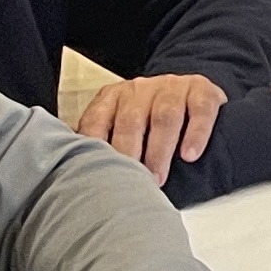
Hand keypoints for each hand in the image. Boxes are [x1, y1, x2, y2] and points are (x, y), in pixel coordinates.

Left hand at [73, 70, 224, 177]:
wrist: (192, 91)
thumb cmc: (150, 119)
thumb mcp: (120, 123)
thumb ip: (100, 141)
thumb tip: (67, 171)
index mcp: (113, 97)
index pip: (97, 119)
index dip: (95, 147)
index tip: (95, 175)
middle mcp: (140, 88)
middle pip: (131, 120)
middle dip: (129, 153)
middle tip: (130, 184)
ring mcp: (172, 87)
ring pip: (165, 116)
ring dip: (159, 150)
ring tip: (157, 179)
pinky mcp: (202, 90)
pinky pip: (199, 110)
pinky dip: (195, 133)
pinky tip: (189, 155)